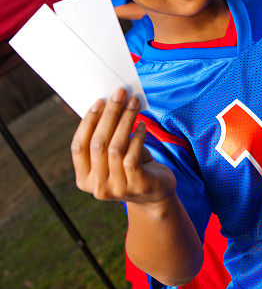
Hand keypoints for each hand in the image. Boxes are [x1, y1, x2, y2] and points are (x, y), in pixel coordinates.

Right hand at [71, 87, 175, 204]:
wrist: (155, 194)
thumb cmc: (132, 167)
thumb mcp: (114, 155)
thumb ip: (106, 137)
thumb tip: (107, 103)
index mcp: (84, 179)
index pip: (78, 146)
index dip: (87, 122)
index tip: (99, 101)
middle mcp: (97, 186)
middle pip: (98, 143)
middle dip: (109, 114)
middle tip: (120, 93)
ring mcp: (117, 188)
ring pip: (115, 147)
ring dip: (125, 120)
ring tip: (133, 102)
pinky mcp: (136, 185)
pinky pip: (133, 155)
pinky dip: (137, 136)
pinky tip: (142, 125)